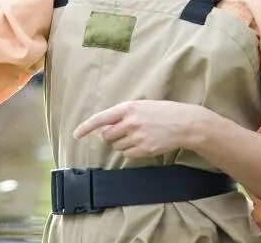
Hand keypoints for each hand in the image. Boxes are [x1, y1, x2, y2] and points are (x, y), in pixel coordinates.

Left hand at [72, 100, 204, 158]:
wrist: (184, 123)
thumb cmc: (161, 112)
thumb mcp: (140, 106)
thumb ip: (122, 114)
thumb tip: (104, 127)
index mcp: (127, 108)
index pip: (100, 119)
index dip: (86, 127)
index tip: (76, 134)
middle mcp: (130, 122)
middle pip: (107, 136)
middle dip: (111, 136)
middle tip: (124, 131)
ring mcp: (137, 137)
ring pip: (116, 146)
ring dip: (122, 143)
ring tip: (137, 136)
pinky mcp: (144, 149)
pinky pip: (127, 154)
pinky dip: (131, 151)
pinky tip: (143, 143)